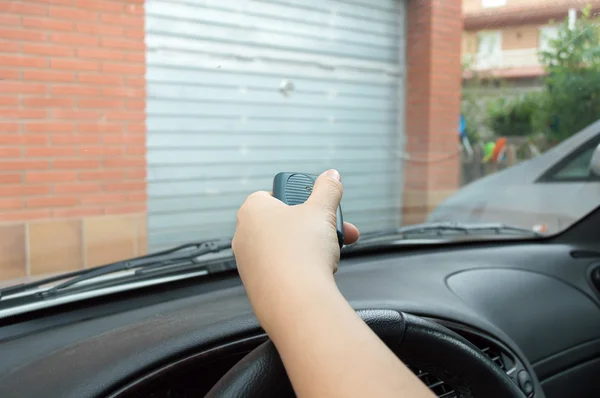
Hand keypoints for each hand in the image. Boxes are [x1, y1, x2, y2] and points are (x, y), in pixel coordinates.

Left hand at [232, 169, 359, 326]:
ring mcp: (248, 263)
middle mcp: (243, 235)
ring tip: (332, 252)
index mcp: (252, 209)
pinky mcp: (257, 286)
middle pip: (284, 222)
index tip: (317, 202)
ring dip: (311, 247)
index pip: (273, 193)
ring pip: (285, 247)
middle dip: (314, 224)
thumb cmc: (302, 251)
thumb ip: (328, 188)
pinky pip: (282, 270)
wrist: (296, 301)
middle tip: (335, 228)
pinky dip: (300, 269)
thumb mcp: (322, 210)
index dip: (299, 196)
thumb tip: (331, 175)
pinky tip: (319, 273)